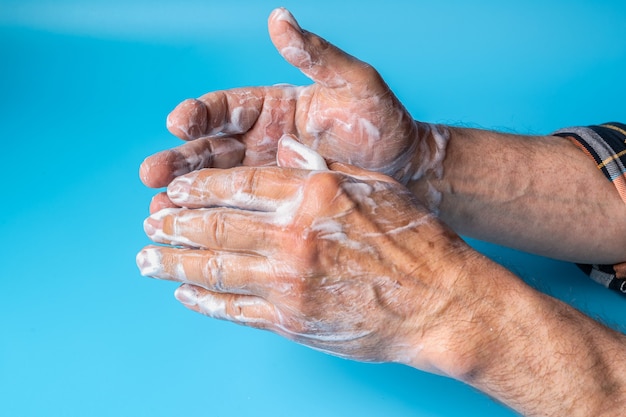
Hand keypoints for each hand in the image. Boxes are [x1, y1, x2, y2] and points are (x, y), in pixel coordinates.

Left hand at [137, 137, 479, 374]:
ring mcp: (289, 282)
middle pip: (215, 225)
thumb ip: (320, 168)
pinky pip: (235, 310)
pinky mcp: (292, 321)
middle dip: (174, 223)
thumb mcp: (372, 186)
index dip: (199, 186)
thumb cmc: (414, 241)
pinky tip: (185, 294)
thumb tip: (280, 149)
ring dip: (173, 263)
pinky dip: (204, 302)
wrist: (440, 302)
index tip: (175, 188)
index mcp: (313, 195)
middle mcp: (294, 237)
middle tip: (150, 221)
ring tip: (146, 259)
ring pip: (215, 269)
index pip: (238, 184)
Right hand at [140, 8, 445, 190]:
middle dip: (179, 160)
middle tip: (152, 175)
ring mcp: (265, 173)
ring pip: (214, 182)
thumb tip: (280, 18)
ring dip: (184, 194)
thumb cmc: (382, 123)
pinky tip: (190, 232)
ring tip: (158, 211)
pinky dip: (212, 219)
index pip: (226, 106)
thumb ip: (316, 55)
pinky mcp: (274, 201)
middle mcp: (261, 138)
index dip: (199, 113)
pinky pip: (237, 210)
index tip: (178, 123)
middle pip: (208, 146)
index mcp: (273, 106)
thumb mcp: (353, 83)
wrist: (405, 171)